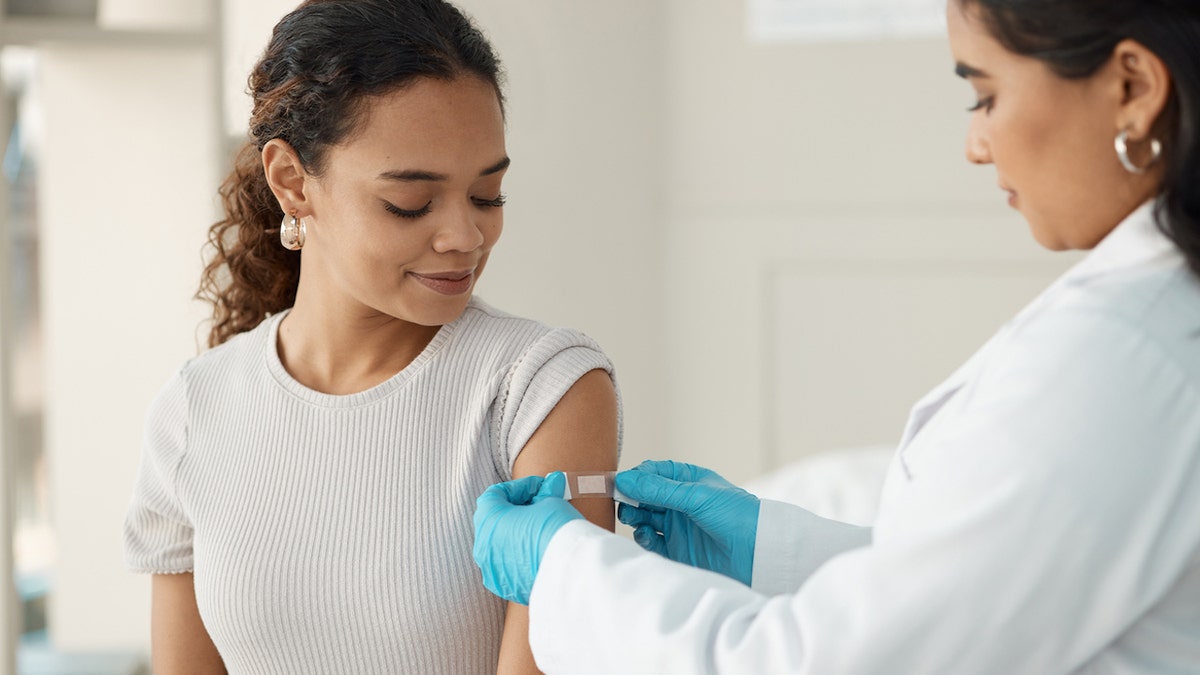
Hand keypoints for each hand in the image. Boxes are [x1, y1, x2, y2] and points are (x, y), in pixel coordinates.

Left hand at [472, 472, 583, 604]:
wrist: (571, 572)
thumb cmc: (556, 531)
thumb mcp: (551, 502)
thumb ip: (545, 494)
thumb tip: (552, 484)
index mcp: (488, 520)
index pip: (495, 494)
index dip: (519, 487)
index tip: (540, 487)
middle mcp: (483, 546)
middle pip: (495, 520)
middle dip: (517, 510)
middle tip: (542, 505)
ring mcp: (492, 571)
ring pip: (500, 546)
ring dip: (517, 534)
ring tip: (543, 529)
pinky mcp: (507, 588)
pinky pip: (509, 566)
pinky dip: (520, 557)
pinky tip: (541, 551)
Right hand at [615, 460, 759, 585]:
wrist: (759, 554)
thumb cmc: (736, 516)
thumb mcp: (696, 496)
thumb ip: (659, 489)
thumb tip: (623, 479)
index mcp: (688, 481)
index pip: (653, 473)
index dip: (635, 477)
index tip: (619, 482)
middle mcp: (680, 503)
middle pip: (644, 496)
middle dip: (630, 497)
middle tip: (621, 502)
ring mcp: (677, 527)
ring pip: (644, 518)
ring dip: (634, 516)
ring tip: (633, 517)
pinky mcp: (676, 551)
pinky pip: (650, 543)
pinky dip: (641, 538)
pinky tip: (643, 534)